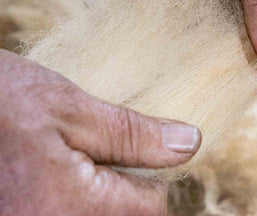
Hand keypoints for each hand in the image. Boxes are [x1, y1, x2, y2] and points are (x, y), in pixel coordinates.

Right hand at [0, 50, 200, 215]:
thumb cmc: (4, 101)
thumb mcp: (74, 110)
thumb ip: (134, 134)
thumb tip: (189, 142)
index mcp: (71, 208)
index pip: (151, 207)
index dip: (155, 173)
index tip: (144, 146)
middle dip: (124, 182)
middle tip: (106, 147)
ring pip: (100, 213)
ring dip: (101, 186)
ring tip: (82, 154)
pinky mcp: (21, 215)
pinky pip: (72, 209)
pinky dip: (81, 190)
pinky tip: (67, 163)